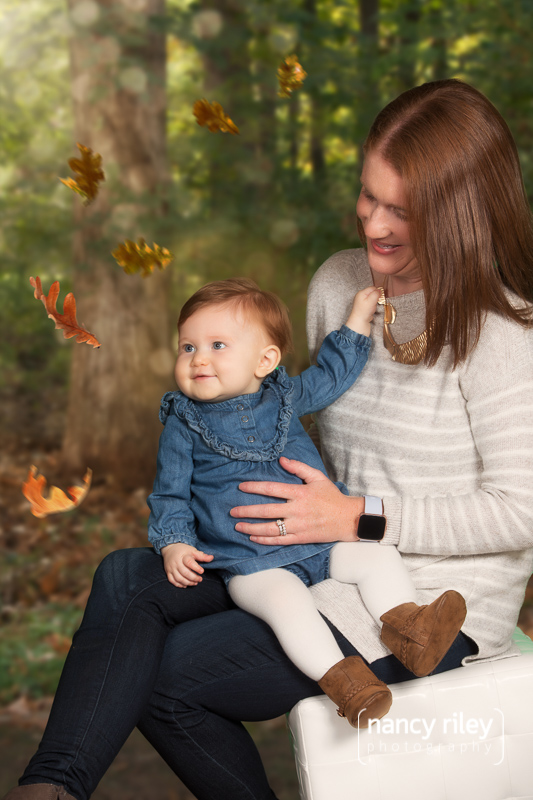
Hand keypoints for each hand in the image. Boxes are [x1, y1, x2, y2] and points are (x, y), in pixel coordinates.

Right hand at [161, 542, 213, 587]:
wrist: (169, 548)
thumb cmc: (183, 550)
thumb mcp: (192, 550)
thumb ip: (202, 556)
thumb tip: (212, 558)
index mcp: (183, 556)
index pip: (189, 562)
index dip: (196, 568)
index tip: (202, 571)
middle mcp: (176, 562)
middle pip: (184, 573)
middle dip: (193, 578)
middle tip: (200, 579)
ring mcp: (171, 568)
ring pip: (179, 578)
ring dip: (188, 582)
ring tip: (195, 583)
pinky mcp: (168, 572)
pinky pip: (172, 581)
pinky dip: (179, 585)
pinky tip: (186, 585)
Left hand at [230, 456, 363, 545]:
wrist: (347, 519)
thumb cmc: (331, 497)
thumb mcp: (318, 477)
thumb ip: (299, 468)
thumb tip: (281, 460)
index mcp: (300, 493)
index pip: (272, 489)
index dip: (254, 487)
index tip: (241, 487)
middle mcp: (297, 510)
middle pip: (266, 511)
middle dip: (247, 511)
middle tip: (232, 512)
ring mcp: (298, 526)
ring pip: (270, 528)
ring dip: (251, 528)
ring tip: (238, 526)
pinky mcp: (301, 538)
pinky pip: (279, 540)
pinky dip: (265, 540)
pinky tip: (253, 538)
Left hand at [345, 285, 380, 336]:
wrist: (359, 322)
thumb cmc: (364, 311)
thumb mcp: (371, 300)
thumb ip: (376, 294)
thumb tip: (380, 290)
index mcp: (361, 292)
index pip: (372, 288)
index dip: (377, 292)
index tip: (379, 297)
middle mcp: (361, 296)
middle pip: (372, 293)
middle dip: (376, 298)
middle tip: (373, 304)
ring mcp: (362, 302)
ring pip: (372, 299)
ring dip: (374, 304)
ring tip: (371, 308)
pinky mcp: (364, 307)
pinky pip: (371, 305)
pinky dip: (372, 308)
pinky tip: (370, 311)